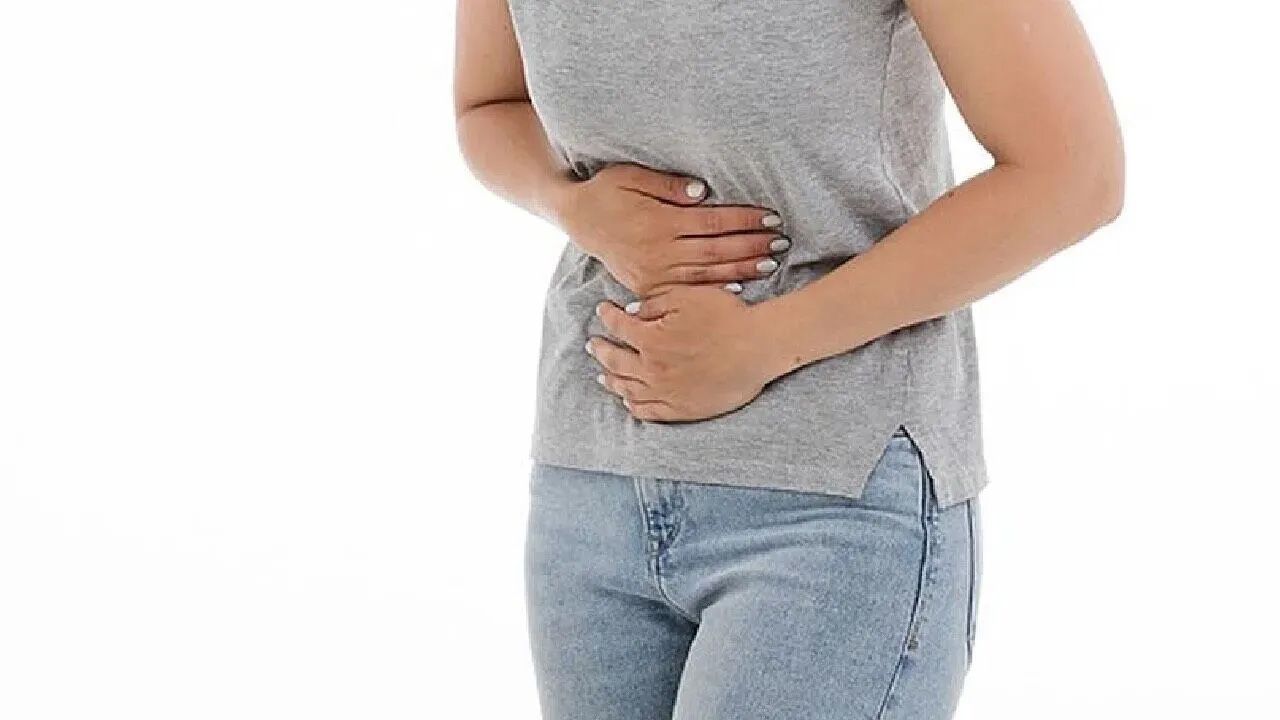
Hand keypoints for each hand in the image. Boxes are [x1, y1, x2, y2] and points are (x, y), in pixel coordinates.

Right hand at [553, 164, 790, 294]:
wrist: (577, 219)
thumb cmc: (608, 190)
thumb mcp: (632, 175)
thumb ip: (667, 185)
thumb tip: (702, 192)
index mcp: (659, 222)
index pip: (713, 221)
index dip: (744, 220)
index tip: (771, 217)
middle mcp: (658, 251)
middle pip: (716, 249)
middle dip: (752, 245)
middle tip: (782, 242)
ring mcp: (653, 273)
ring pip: (706, 272)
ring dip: (741, 268)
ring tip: (771, 263)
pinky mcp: (647, 286)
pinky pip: (686, 291)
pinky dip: (713, 289)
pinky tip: (737, 287)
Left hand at [585, 285, 783, 421]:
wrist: (757, 347)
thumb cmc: (728, 317)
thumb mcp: (688, 297)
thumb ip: (656, 304)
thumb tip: (632, 313)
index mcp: (651, 338)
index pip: (618, 326)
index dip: (607, 316)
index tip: (603, 310)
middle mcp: (652, 368)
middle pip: (615, 361)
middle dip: (601, 350)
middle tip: (594, 345)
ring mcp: (665, 392)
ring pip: (627, 389)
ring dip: (612, 380)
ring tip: (604, 375)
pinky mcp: (681, 410)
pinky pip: (648, 411)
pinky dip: (633, 405)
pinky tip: (628, 400)